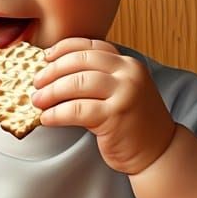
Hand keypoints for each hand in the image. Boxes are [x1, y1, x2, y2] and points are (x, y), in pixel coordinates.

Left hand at [31, 38, 176, 175]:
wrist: (159, 151)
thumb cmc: (133, 122)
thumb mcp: (122, 90)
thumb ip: (99, 77)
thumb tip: (56, 71)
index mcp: (128, 63)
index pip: (91, 46)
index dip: (65, 49)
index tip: (46, 56)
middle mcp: (128, 74)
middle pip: (81, 62)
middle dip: (53, 71)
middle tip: (37, 82)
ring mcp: (124, 94)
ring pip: (77, 83)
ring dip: (51, 92)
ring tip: (38, 100)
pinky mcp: (116, 116)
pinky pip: (77, 110)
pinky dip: (57, 113)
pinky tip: (47, 118)